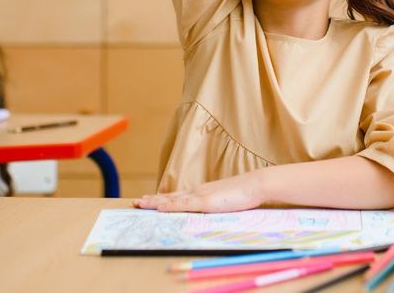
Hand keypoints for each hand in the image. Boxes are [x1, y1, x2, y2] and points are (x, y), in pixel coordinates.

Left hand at [133, 172, 263, 212]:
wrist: (256, 184)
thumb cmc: (246, 192)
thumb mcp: (228, 200)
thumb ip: (218, 203)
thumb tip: (213, 210)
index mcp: (203, 191)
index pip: (179, 195)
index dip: (164, 198)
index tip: (151, 199)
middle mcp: (198, 191)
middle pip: (171, 196)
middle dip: (152, 200)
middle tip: (136, 202)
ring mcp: (201, 195)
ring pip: (172, 199)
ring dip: (154, 202)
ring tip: (139, 204)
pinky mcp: (206, 201)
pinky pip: (184, 205)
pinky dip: (170, 206)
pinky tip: (159, 208)